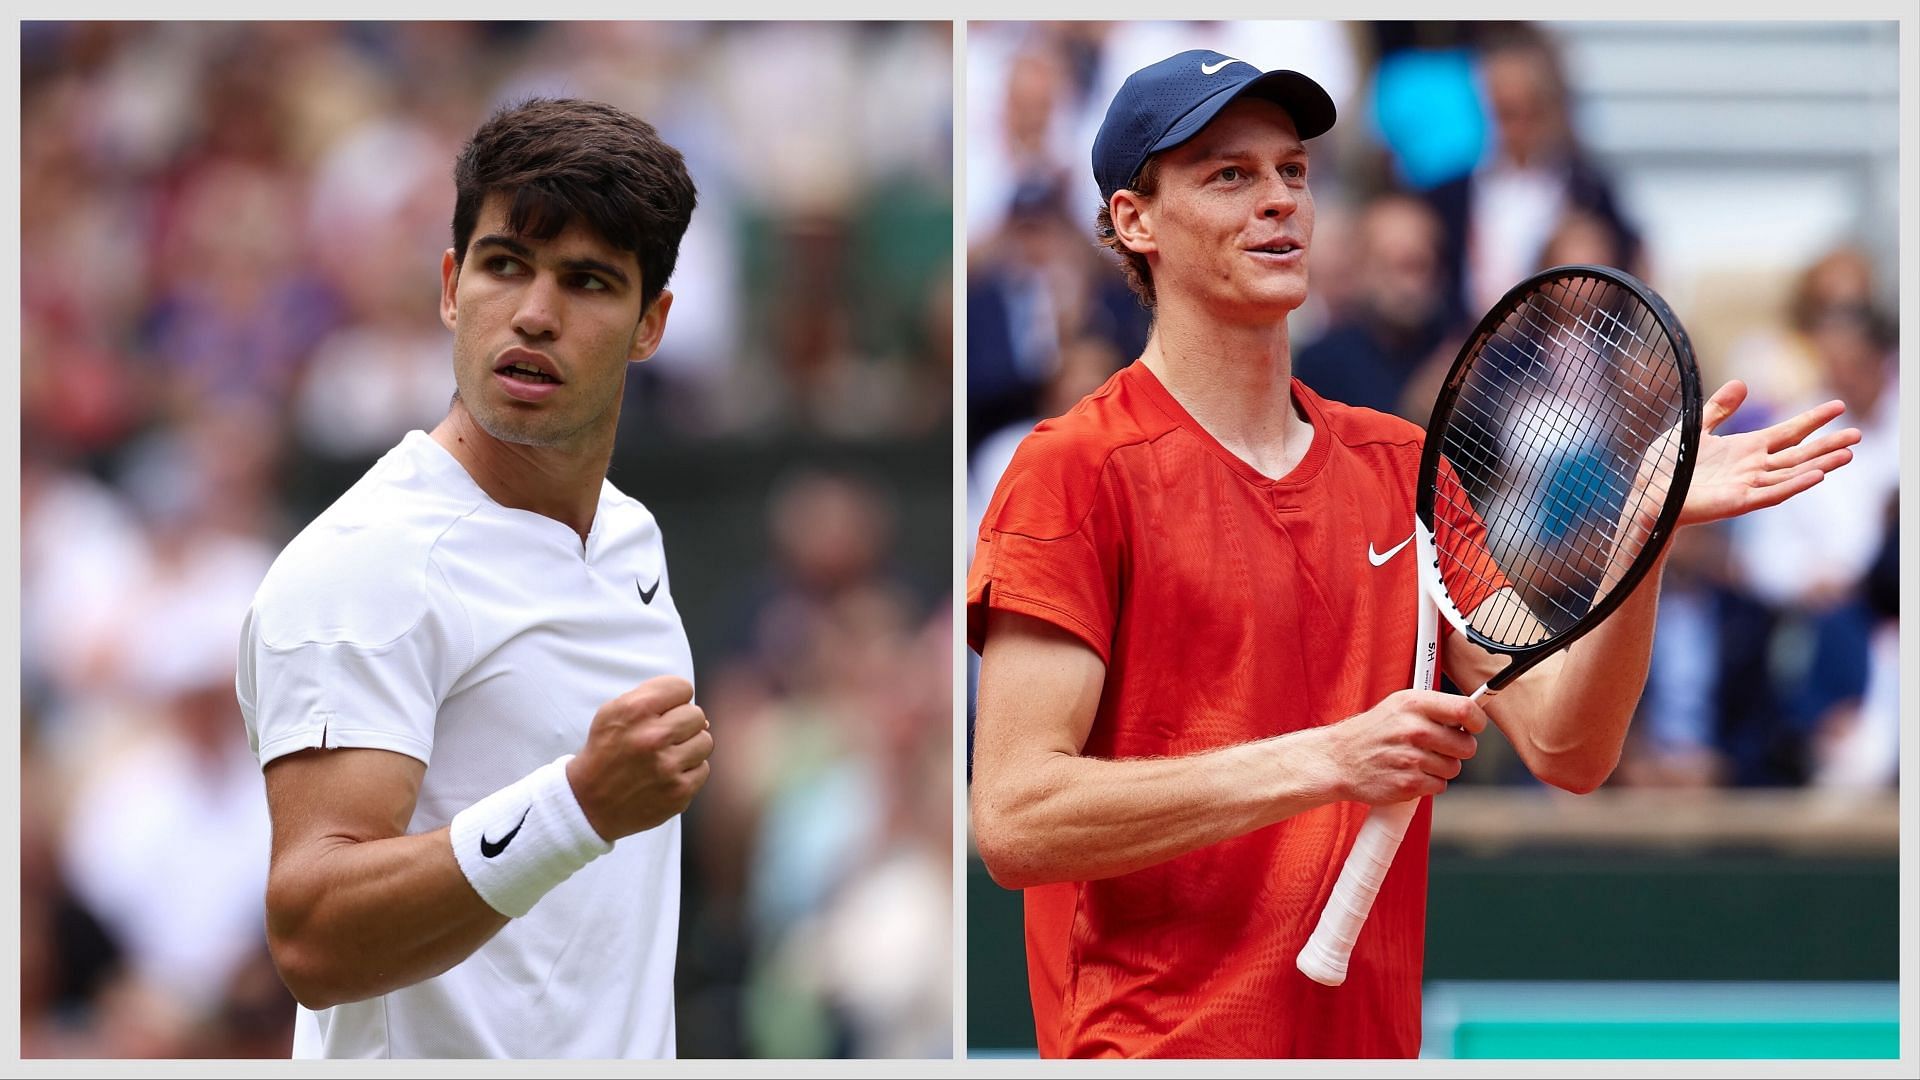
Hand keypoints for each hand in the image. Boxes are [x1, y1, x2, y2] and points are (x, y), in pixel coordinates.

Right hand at [567, 675, 712, 841]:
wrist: (588, 804)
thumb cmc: (604, 753)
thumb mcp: (612, 713)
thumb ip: (651, 697)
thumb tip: (695, 709)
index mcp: (634, 711)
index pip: (682, 688)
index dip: (674, 699)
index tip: (664, 711)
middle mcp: (652, 737)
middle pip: (697, 714)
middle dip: (682, 723)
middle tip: (663, 737)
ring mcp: (667, 767)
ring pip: (705, 741)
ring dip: (689, 747)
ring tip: (667, 755)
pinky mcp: (679, 792)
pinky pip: (703, 768)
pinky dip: (689, 771)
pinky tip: (668, 774)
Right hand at [1317, 690, 1487, 804]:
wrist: (1338, 760)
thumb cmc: (1373, 731)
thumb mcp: (1399, 706)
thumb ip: (1435, 708)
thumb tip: (1472, 716)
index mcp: (1413, 704)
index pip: (1465, 709)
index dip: (1477, 721)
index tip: (1473, 727)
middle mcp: (1413, 729)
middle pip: (1466, 745)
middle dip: (1457, 749)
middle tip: (1437, 747)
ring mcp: (1410, 758)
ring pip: (1454, 768)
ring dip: (1441, 768)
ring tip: (1417, 760)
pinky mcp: (1408, 784)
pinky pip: (1439, 786)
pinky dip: (1428, 783)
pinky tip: (1409, 773)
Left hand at [1677, 380, 1859, 527]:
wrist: (1648, 493)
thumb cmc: (1668, 466)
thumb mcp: (1695, 428)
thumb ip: (1718, 410)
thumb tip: (1741, 383)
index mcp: (1745, 449)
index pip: (1788, 431)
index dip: (1812, 419)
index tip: (1838, 406)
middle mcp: (1753, 467)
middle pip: (1799, 453)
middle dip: (1828, 444)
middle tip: (1858, 435)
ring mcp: (1748, 486)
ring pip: (1792, 473)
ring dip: (1820, 464)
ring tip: (1848, 455)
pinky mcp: (1738, 502)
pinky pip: (1772, 493)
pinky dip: (1794, 484)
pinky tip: (1817, 476)